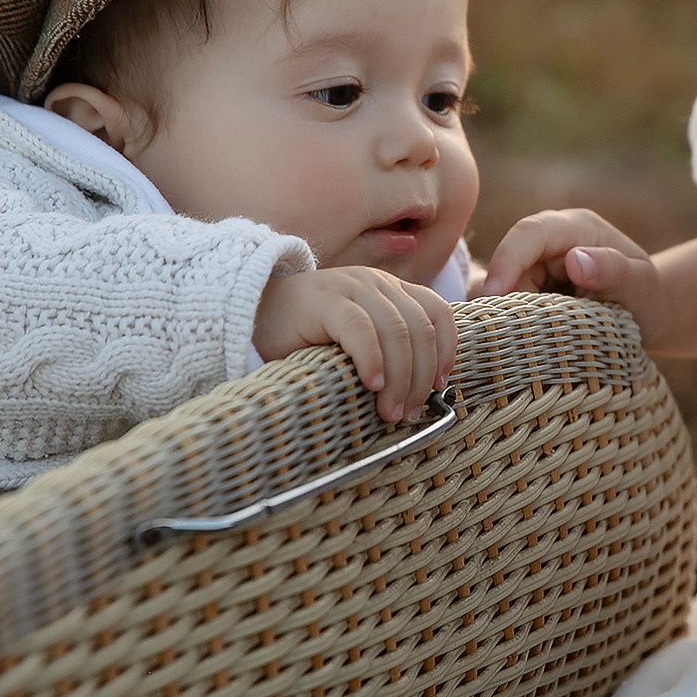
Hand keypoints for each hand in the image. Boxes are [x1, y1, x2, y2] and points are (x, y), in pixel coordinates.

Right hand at [254, 267, 458, 422]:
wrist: (250, 314)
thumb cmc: (306, 338)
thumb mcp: (357, 342)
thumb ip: (387, 351)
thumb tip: (420, 395)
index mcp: (391, 290)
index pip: (438, 314)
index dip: (446, 350)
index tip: (439, 385)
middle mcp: (377, 283)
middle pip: (420, 329)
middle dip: (420, 376)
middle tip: (409, 412)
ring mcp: (351, 287)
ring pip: (397, 331)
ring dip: (400, 377)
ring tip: (391, 410)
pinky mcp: (324, 299)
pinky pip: (360, 329)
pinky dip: (372, 359)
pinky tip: (371, 384)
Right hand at [479, 208, 668, 337]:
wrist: (646, 315)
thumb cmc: (646, 297)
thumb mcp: (640, 285)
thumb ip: (613, 270)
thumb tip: (576, 260)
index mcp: (575, 228)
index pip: (530, 233)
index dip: (507, 259)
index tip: (495, 294)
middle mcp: (548, 242)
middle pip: (508, 266)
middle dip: (508, 300)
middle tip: (524, 338)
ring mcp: (534, 266)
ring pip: (500, 290)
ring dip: (510, 318)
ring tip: (534, 344)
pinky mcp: (526, 290)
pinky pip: (504, 307)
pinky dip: (510, 326)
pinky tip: (524, 345)